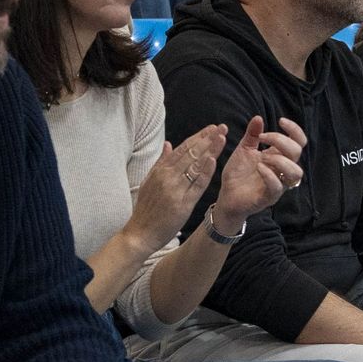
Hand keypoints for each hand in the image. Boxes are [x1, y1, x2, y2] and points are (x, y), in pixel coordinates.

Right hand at [123, 125, 225, 253]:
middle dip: (207, 139)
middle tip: (222, 128)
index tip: (211, 128)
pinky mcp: (183, 204)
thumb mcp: (149, 181)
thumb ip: (160, 162)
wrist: (140, 233)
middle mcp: (167, 177)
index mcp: (160, 170)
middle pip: (191, 153)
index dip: (198, 137)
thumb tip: (168, 144)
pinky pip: (197, 186)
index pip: (183, 148)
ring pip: (195, 166)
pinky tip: (214, 161)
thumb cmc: (146, 208)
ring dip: (210, 151)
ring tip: (222, 139)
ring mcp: (175, 190)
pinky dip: (205, 173)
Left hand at [214, 116, 306, 224]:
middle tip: (262, 138)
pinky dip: (270, 175)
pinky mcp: (269, 197)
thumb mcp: (244, 149)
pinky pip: (277, 187)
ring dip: (280, 160)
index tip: (280, 121)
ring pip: (296, 173)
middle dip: (281, 140)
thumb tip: (258, 117)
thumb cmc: (238, 173)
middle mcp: (282, 170)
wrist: (226, 195)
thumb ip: (252, 134)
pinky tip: (259, 167)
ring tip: (262, 157)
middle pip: (297, 152)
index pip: (299, 142)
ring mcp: (278, 184)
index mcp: (279, 157)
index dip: (295, 130)